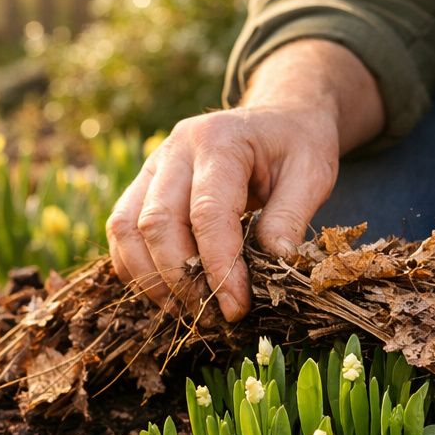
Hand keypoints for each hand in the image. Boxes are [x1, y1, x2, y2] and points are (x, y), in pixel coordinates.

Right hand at [107, 38, 385, 321]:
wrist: (279, 117)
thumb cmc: (298, 145)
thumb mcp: (312, 173)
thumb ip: (291, 216)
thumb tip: (273, 265)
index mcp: (219, 140)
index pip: (207, 213)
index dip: (219, 267)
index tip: (236, 307)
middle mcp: (176, 149)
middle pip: (158, 223)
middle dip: (181, 280)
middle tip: (213, 317)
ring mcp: (153, 165)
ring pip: (127, 228)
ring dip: (152, 279)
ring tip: (187, 312)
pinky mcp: (143, 184)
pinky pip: (122, 230)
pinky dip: (137, 268)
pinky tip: (168, 295)